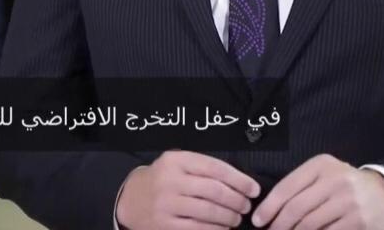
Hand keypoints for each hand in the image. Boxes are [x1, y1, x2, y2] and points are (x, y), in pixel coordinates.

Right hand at [115, 150, 260, 229]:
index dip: (239, 179)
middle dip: (236, 200)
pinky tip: (223, 228)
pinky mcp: (164, 224)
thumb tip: (241, 184)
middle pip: (214, 190)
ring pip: (208, 211)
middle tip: (246, 206)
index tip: (253, 189)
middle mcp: (169, 180)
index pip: (215, 167)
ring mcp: (166, 204)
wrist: (130, 199)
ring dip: (229, 217)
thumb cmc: (162, 181)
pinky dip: (215, 229)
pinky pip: (197, 228)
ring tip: (236, 218)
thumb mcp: (177, 165)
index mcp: (175, 160)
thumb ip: (203, 169)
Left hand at [252, 155, 383, 229]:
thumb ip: (299, 186)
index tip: (258, 221)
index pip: (287, 187)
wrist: (383, 193)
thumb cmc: (343, 184)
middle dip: (279, 225)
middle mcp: (335, 180)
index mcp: (321, 165)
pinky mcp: (359, 221)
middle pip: (296, 208)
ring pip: (309, 224)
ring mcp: (349, 201)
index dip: (269, 207)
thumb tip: (270, 211)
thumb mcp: (322, 174)